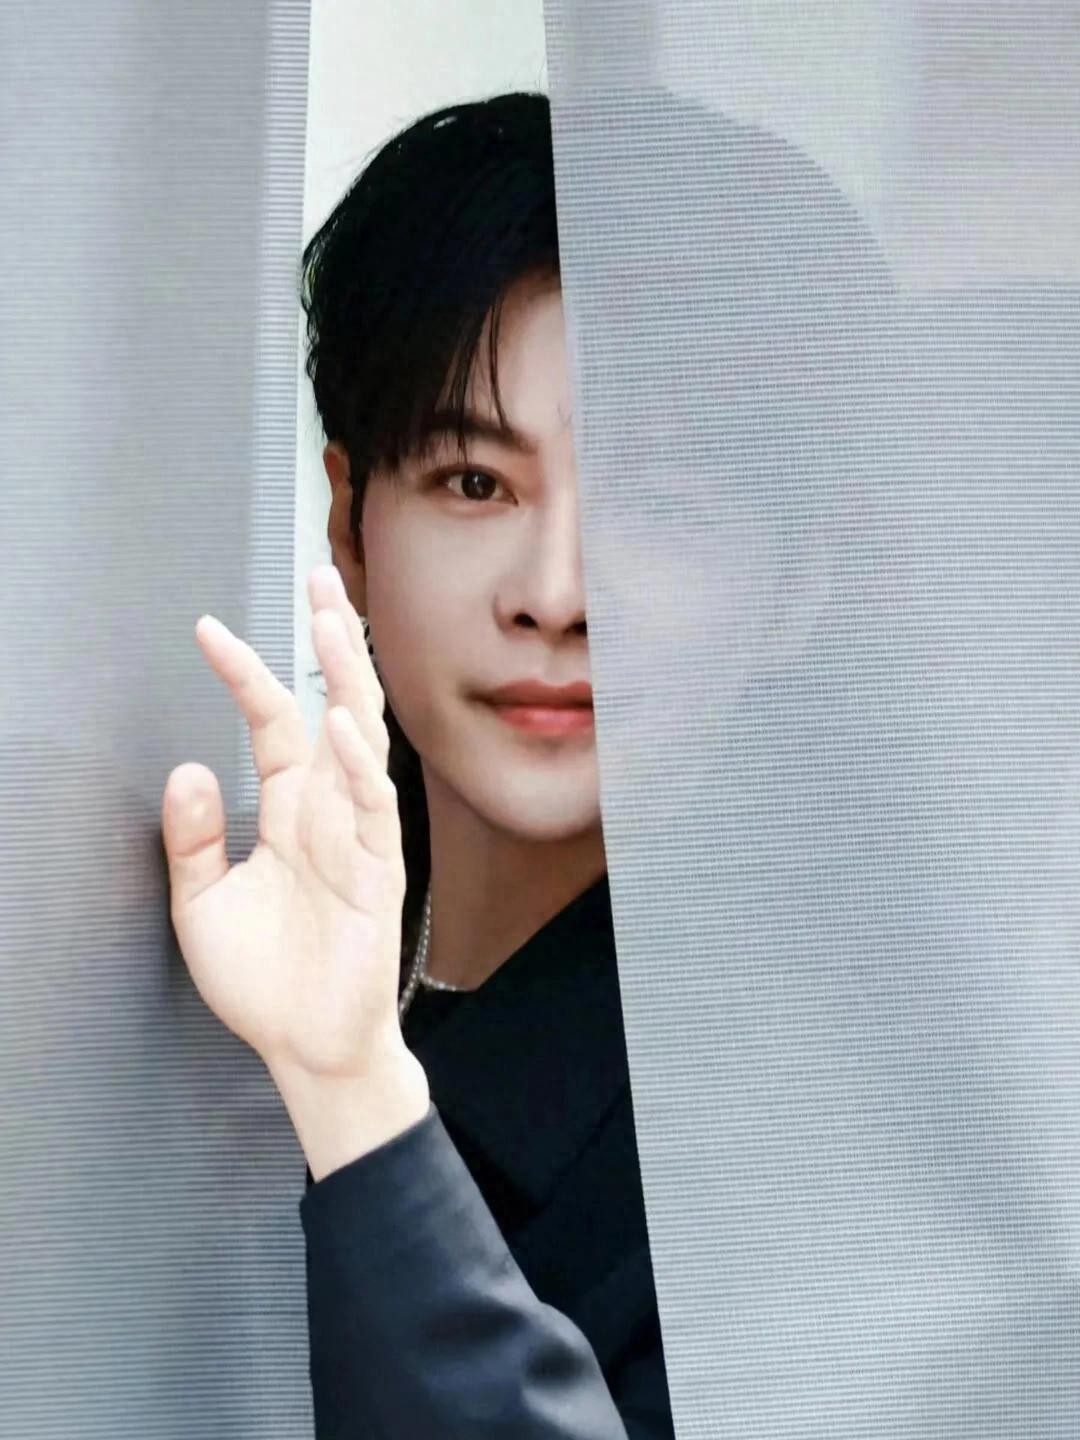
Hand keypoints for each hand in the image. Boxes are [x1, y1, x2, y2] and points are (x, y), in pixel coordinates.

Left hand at [161, 566, 419, 1108]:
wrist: (307, 1047)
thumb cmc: (265, 980)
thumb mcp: (203, 904)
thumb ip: (194, 839)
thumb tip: (188, 768)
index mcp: (291, 810)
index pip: (273, 724)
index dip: (244, 675)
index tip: (207, 629)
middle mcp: (328, 811)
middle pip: (334, 707)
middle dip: (329, 643)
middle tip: (318, 577)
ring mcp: (359, 837)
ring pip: (363, 740)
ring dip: (350, 680)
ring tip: (334, 621)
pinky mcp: (379, 874)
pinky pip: (375, 809)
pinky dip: (361, 767)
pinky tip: (345, 726)